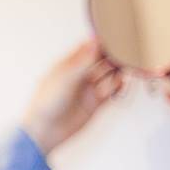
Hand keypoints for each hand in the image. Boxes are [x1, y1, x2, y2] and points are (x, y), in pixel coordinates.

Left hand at [21, 39, 123, 155]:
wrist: (45, 131)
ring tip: (121, 70)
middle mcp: (80, 75)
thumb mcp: (64, 78)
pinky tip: (119, 84)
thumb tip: (94, 42)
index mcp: (68, 65)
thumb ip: (82, 61)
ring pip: (109, 75)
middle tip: (123, 54)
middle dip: (113, 56)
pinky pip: (111, 91)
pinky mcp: (95, 103)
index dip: (101, 43)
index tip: (114, 38)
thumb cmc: (46, 103)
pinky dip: (117, 86)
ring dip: (116, 71)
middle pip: (102, 60)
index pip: (89, 48)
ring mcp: (88, 89)